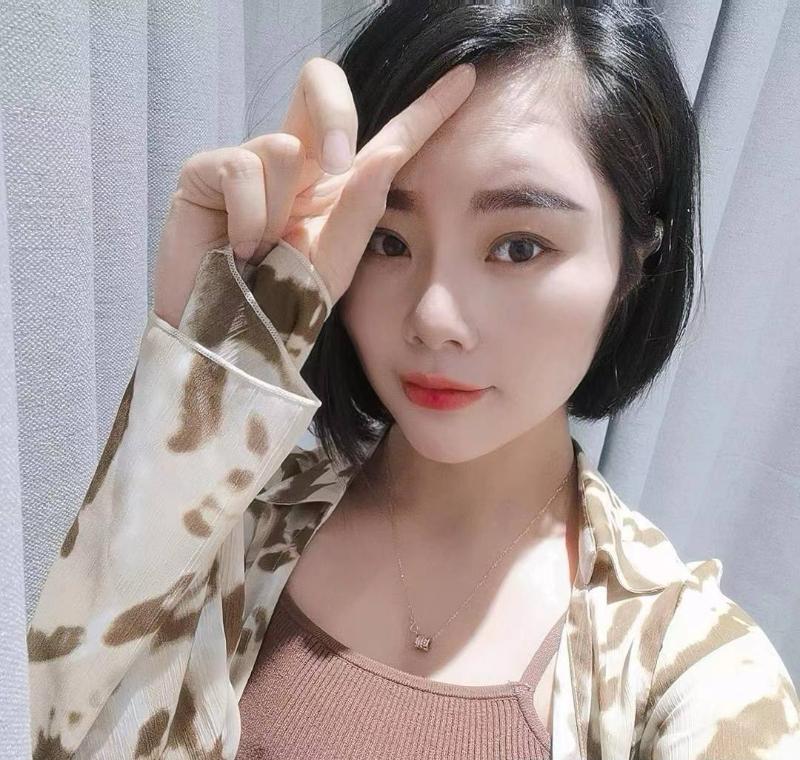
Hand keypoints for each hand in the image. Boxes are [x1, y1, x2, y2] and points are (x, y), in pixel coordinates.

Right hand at [152, 57, 475, 328]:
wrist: (225, 340)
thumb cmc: (279, 305)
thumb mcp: (334, 264)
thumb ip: (362, 210)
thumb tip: (391, 151)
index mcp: (337, 188)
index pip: (387, 138)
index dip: (426, 107)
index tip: (467, 79)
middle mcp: (297, 166)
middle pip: (320, 81)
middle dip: (335, 113)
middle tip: (338, 163)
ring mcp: (250, 165)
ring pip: (283, 145)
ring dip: (280, 211)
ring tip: (263, 251)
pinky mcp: (204, 173)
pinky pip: (241, 167)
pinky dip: (249, 218)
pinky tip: (240, 249)